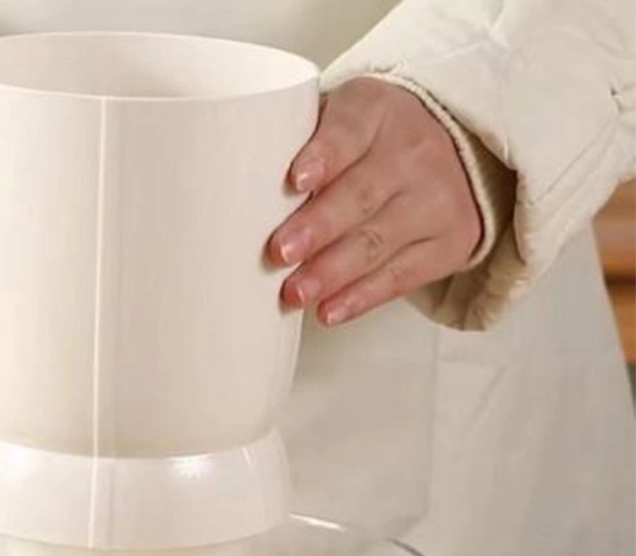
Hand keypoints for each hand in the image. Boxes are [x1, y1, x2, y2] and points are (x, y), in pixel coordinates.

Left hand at [269, 78, 481, 324]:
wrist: (458, 149)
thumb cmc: (370, 138)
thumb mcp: (344, 116)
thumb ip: (299, 138)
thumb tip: (230, 181)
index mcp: (377, 111)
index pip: (350, 129)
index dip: (324, 155)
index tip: (294, 180)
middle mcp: (412, 152)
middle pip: (361, 194)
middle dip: (317, 227)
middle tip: (278, 252)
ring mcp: (435, 200)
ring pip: (378, 240)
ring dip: (331, 271)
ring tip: (293, 293)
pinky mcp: (448, 243)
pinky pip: (402, 276)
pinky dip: (362, 297)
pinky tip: (328, 311)